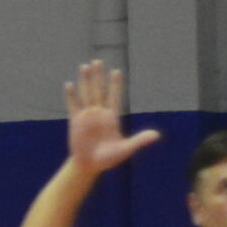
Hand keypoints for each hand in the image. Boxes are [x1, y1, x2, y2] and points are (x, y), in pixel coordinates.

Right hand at [65, 59, 160, 174]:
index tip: (117, 71)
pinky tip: (69, 84)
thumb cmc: (109, 158)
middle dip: (99, 76)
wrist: (90, 165)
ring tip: (85, 66)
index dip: (116, 84)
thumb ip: (139, 140)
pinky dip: (71, 95)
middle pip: (99, 90)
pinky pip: (73, 105)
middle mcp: (99, 113)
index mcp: (112, 117)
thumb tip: (157, 135)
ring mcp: (86, 116)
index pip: (114, 96)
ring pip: (86, 94)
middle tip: (98, 61)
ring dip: (85, 80)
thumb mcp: (126, 149)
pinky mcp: (75, 121)